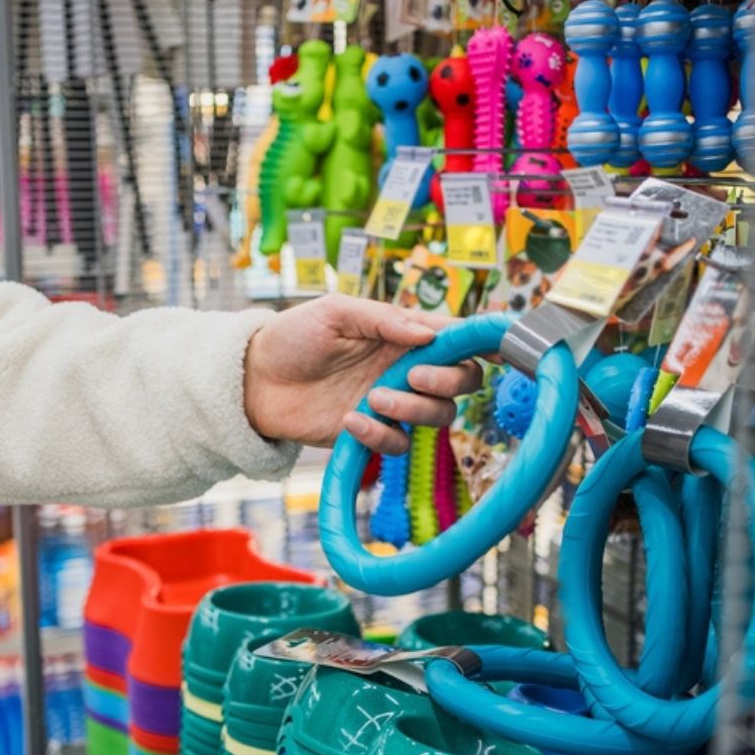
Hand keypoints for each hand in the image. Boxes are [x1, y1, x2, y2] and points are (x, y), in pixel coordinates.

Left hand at [243, 294, 480, 455]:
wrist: (253, 381)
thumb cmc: (294, 336)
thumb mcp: (335, 312)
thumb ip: (383, 319)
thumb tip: (427, 334)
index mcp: (403, 333)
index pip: (456, 337)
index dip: (484, 342)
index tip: (502, 349)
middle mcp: (406, 368)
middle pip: (461, 381)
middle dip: (449, 381)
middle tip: (415, 376)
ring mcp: (391, 402)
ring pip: (437, 416)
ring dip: (413, 410)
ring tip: (373, 399)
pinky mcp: (371, 432)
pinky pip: (397, 443)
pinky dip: (379, 435)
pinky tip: (350, 421)